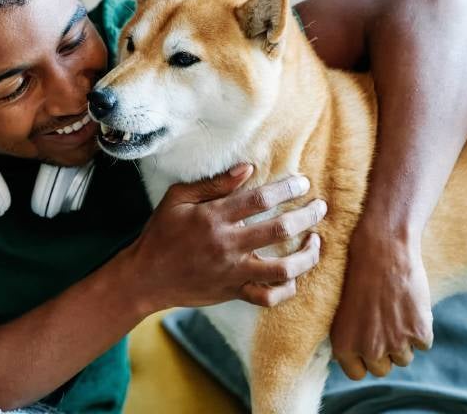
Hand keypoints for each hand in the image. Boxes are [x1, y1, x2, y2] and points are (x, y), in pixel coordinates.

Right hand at [124, 163, 325, 313]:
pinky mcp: (233, 292)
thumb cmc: (161, 233)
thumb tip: (247, 169)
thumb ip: (214, 184)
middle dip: (307, 216)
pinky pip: (268, 297)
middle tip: (320, 207)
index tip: (303, 184)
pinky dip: (287, 289)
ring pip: (283, 269)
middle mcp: (227, 245)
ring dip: (307, 256)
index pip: (260, 199)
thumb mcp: (177, 199)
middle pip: (279, 229)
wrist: (146, 278)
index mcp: (213, 218)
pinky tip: (293, 275)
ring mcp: (232, 272)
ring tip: (315, 243)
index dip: (287, 189)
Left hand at [330, 231, 432, 378]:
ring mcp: (395, 343)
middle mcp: (368, 349)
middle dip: (385, 352)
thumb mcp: (342, 310)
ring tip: (396, 312)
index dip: (364, 359)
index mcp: (344, 345)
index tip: (368, 345)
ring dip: (404, 341)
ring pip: (404, 358)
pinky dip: (421, 328)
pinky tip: (411, 306)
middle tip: (385, 325)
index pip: (356, 373)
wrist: (382, 251)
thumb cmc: (359, 275)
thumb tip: (358, 357)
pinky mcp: (419, 333)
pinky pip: (424, 344)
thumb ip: (350, 337)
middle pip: (382, 369)